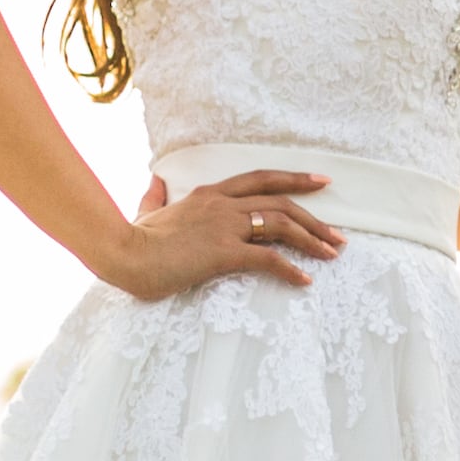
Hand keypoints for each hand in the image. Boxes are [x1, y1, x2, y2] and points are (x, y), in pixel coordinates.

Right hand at [104, 167, 342, 299]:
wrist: (121, 254)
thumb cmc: (132, 240)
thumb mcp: (145, 212)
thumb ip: (154, 197)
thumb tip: (155, 183)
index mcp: (208, 194)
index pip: (260, 180)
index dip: (293, 180)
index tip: (321, 183)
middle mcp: (221, 204)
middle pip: (280, 200)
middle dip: (314, 217)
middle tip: (338, 234)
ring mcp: (223, 225)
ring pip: (280, 224)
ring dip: (311, 239)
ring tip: (332, 254)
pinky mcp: (222, 251)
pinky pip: (267, 258)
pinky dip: (290, 269)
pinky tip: (305, 280)